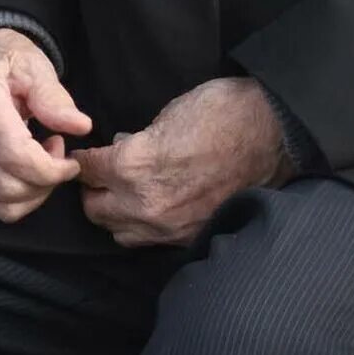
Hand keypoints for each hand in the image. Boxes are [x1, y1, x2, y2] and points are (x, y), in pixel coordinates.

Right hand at [0, 27, 89, 222]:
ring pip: (0, 203)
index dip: (52, 170)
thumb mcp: (34, 66)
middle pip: (9, 185)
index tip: (71, 163)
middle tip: (56, 156)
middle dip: (46, 182)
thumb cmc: (5, 61)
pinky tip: (17, 170)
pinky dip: (11, 198)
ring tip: (39, 162)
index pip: (16, 156)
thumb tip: (80, 126)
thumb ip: (55, 98)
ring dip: (32, 193)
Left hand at [76, 76, 290, 247]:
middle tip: (100, 174)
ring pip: (119, 232)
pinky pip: (150, 240)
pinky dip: (143, 226)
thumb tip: (120, 148)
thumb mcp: (165, 117)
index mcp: (133, 167)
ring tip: (123, 192)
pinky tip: (151, 205)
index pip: (87, 170)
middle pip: (95, 209)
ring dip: (115, 213)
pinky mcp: (190, 237)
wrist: (269, 134)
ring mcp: (169, 227)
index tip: (86, 154)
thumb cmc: (217, 113)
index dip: (84, 159)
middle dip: (93, 189)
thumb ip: (135, 142)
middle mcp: (146, 204)